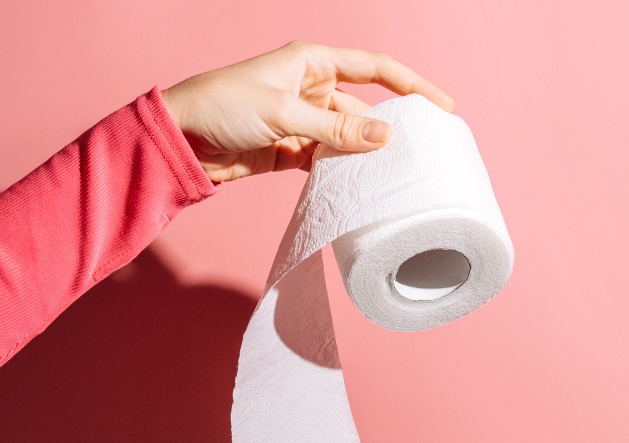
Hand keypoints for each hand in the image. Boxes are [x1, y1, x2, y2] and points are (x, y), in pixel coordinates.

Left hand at [161, 41, 454, 182]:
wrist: (178, 139)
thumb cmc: (223, 106)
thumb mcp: (285, 114)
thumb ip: (336, 129)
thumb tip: (386, 137)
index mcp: (312, 62)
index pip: (376, 68)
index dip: (412, 85)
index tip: (442, 107)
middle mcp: (312, 87)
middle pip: (366, 107)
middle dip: (392, 128)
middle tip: (423, 150)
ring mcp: (303, 119)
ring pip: (348, 137)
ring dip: (365, 155)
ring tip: (394, 175)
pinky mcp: (292, 148)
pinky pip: (329, 159)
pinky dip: (342, 172)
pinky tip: (359, 186)